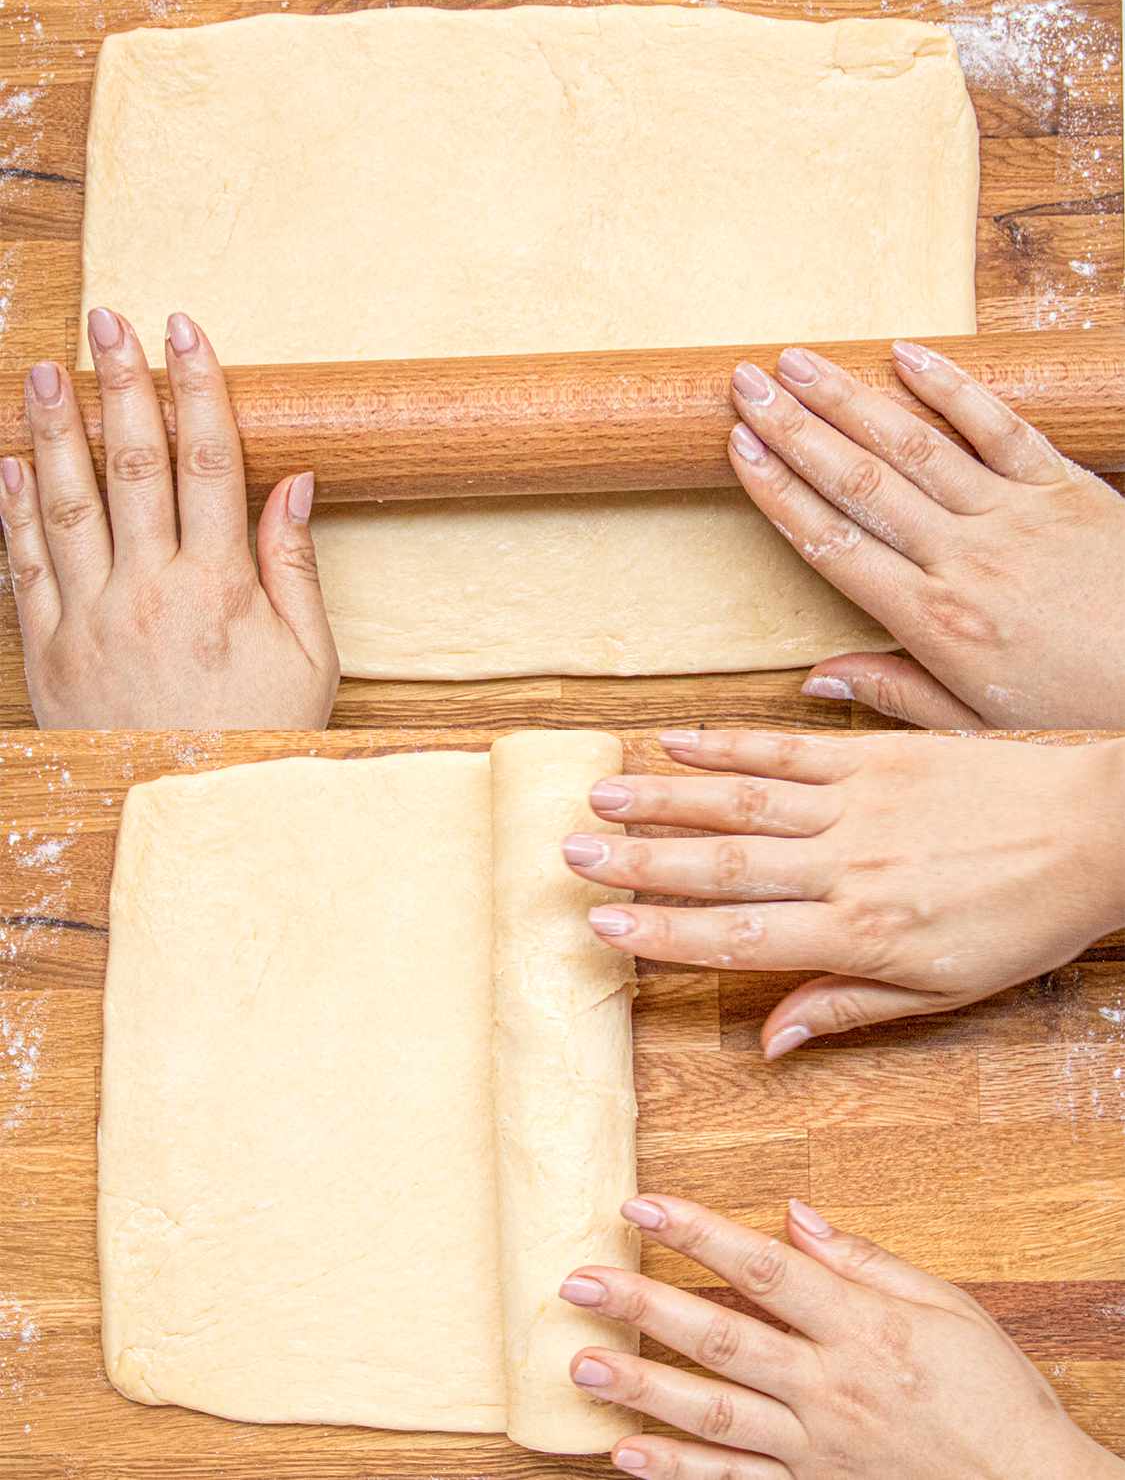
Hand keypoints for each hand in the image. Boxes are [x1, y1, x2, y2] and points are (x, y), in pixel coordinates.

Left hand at [0, 308, 338, 728]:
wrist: (189, 813)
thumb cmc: (259, 738)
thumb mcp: (309, 660)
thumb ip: (293, 567)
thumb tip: (294, 484)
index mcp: (218, 587)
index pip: (206, 461)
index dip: (196, 388)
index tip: (184, 331)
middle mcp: (147, 591)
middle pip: (132, 464)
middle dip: (121, 383)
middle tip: (107, 321)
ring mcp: (87, 620)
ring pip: (65, 503)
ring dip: (53, 430)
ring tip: (44, 370)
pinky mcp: (44, 653)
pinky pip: (20, 567)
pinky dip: (11, 510)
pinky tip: (9, 463)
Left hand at [560, 1195, 1123, 1479]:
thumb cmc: (994, 1394)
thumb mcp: (946, 1306)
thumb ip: (863, 1260)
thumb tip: (794, 1214)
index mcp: (862, 1327)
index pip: (763, 1270)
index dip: (697, 1233)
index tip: (641, 1206)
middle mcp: (830, 1388)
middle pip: (722, 1339)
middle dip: (645, 1308)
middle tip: (578, 1282)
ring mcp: (817, 1450)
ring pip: (716, 1417)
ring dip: (643, 1390)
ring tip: (581, 1365)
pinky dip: (678, 1474)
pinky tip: (626, 1456)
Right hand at [563, 729, 1124, 1057]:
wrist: (1097, 833)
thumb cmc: (1025, 922)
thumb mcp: (944, 992)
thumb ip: (848, 1008)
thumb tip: (769, 1044)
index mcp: (863, 932)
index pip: (741, 935)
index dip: (665, 931)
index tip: (604, 925)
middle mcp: (848, 865)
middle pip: (724, 865)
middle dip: (641, 862)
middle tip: (573, 855)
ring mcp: (859, 802)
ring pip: (744, 803)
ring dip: (667, 798)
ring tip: (603, 795)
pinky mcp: (877, 755)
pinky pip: (788, 749)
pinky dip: (729, 746)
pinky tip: (679, 742)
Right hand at [726, 342, 1124, 729]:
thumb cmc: (1086, 711)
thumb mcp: (981, 728)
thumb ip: (897, 694)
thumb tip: (815, 676)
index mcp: (936, 621)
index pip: (834, 544)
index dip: (778, 492)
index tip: (737, 449)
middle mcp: (966, 557)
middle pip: (860, 481)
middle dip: (795, 429)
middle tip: (748, 383)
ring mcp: (1017, 514)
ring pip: (916, 444)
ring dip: (851, 398)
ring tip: (801, 361)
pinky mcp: (1067, 487)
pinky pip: (1000, 425)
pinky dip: (951, 388)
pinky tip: (907, 354)